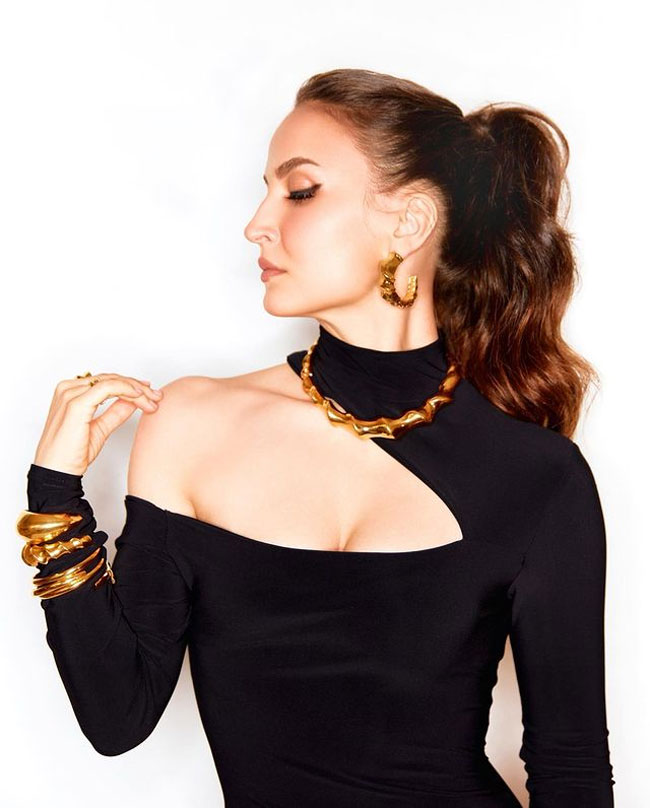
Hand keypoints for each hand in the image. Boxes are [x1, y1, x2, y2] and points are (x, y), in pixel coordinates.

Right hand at [33, 373, 164, 475]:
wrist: (57, 473)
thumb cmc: (71, 455)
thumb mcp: (100, 428)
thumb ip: (115, 412)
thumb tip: (133, 401)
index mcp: (70, 393)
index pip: (106, 381)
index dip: (131, 386)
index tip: (150, 395)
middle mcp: (68, 389)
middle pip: (111, 379)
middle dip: (138, 387)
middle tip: (157, 397)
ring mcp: (70, 394)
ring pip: (112, 381)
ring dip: (136, 389)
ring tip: (153, 401)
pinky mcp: (76, 403)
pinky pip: (107, 388)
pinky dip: (127, 390)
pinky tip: (140, 397)